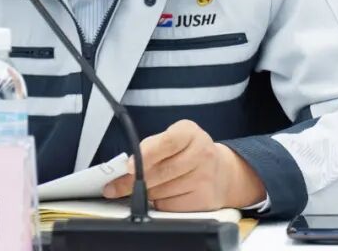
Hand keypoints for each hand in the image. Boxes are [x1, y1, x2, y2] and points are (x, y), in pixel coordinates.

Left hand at [102, 119, 265, 211]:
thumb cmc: (189, 154)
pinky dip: (160, 203)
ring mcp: (205, 178)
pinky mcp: (204, 199)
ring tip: (152, 185)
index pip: (166, 143)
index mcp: (190, 132)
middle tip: (115, 186)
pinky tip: (167, 194)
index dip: (146, 155)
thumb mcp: (173, 139)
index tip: (128, 167)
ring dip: (147, 192)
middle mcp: (202, 153)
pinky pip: (169, 206)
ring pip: (161, 191)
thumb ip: (151, 148)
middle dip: (132, 181)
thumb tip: (122, 170)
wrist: (223, 173)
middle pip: (160, 171)